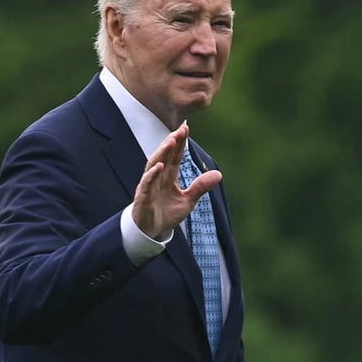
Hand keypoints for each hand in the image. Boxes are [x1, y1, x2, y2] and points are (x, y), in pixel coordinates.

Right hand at [132, 123, 221, 239]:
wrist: (152, 232)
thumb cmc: (167, 214)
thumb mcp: (188, 200)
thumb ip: (200, 187)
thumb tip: (219, 174)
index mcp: (168, 176)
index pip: (175, 156)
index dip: (180, 143)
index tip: (186, 128)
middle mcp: (158, 177)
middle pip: (164, 156)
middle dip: (172, 142)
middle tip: (180, 130)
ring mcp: (149, 185)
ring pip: (154, 164)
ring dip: (162, 152)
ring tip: (171, 141)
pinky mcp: (143, 196)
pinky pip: (147, 183)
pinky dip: (152, 174)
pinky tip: (159, 165)